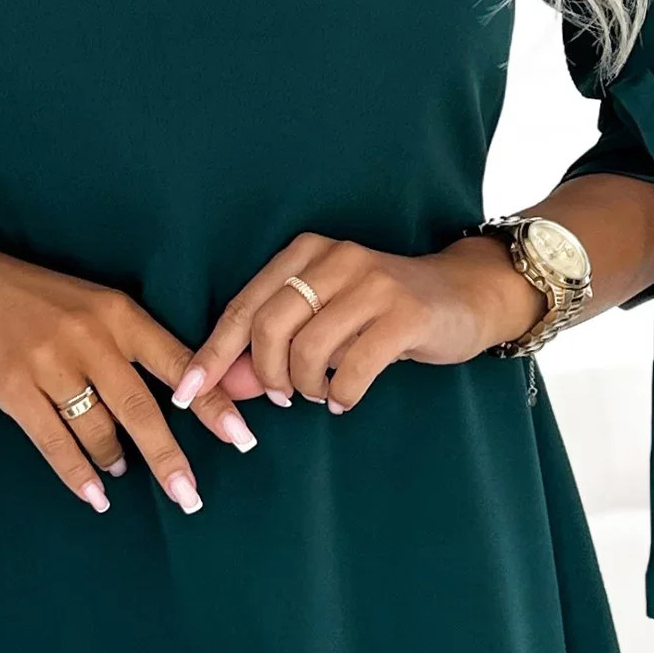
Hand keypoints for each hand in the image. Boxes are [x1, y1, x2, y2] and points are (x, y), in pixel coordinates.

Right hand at [0, 229, 258, 512]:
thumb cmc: (39, 299)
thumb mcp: (95, 305)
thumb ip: (136, 344)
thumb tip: (183, 394)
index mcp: (120, 314)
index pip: (179, 365)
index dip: (212, 404)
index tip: (242, 438)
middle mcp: (91, 338)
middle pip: (142, 409)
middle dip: (169, 457)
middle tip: (190, 495)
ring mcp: (50, 363)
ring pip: (98, 428)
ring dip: (116, 458)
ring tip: (123, 472)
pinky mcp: (13, 387)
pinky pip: (53, 441)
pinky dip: (77, 473)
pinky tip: (95, 495)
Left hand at [171, 231, 547, 413]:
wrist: (466, 294)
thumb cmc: (384, 312)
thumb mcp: (325, 321)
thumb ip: (273, 347)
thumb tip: (224, 385)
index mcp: (306, 253)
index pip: (244, 306)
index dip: (212, 354)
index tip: (187, 394)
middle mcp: (336, 259)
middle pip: (268, 327)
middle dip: (264, 375)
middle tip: (281, 397)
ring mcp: (372, 284)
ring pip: (308, 349)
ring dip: (306, 387)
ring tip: (320, 394)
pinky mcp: (405, 314)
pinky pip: (354, 367)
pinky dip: (342, 394)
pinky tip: (345, 400)